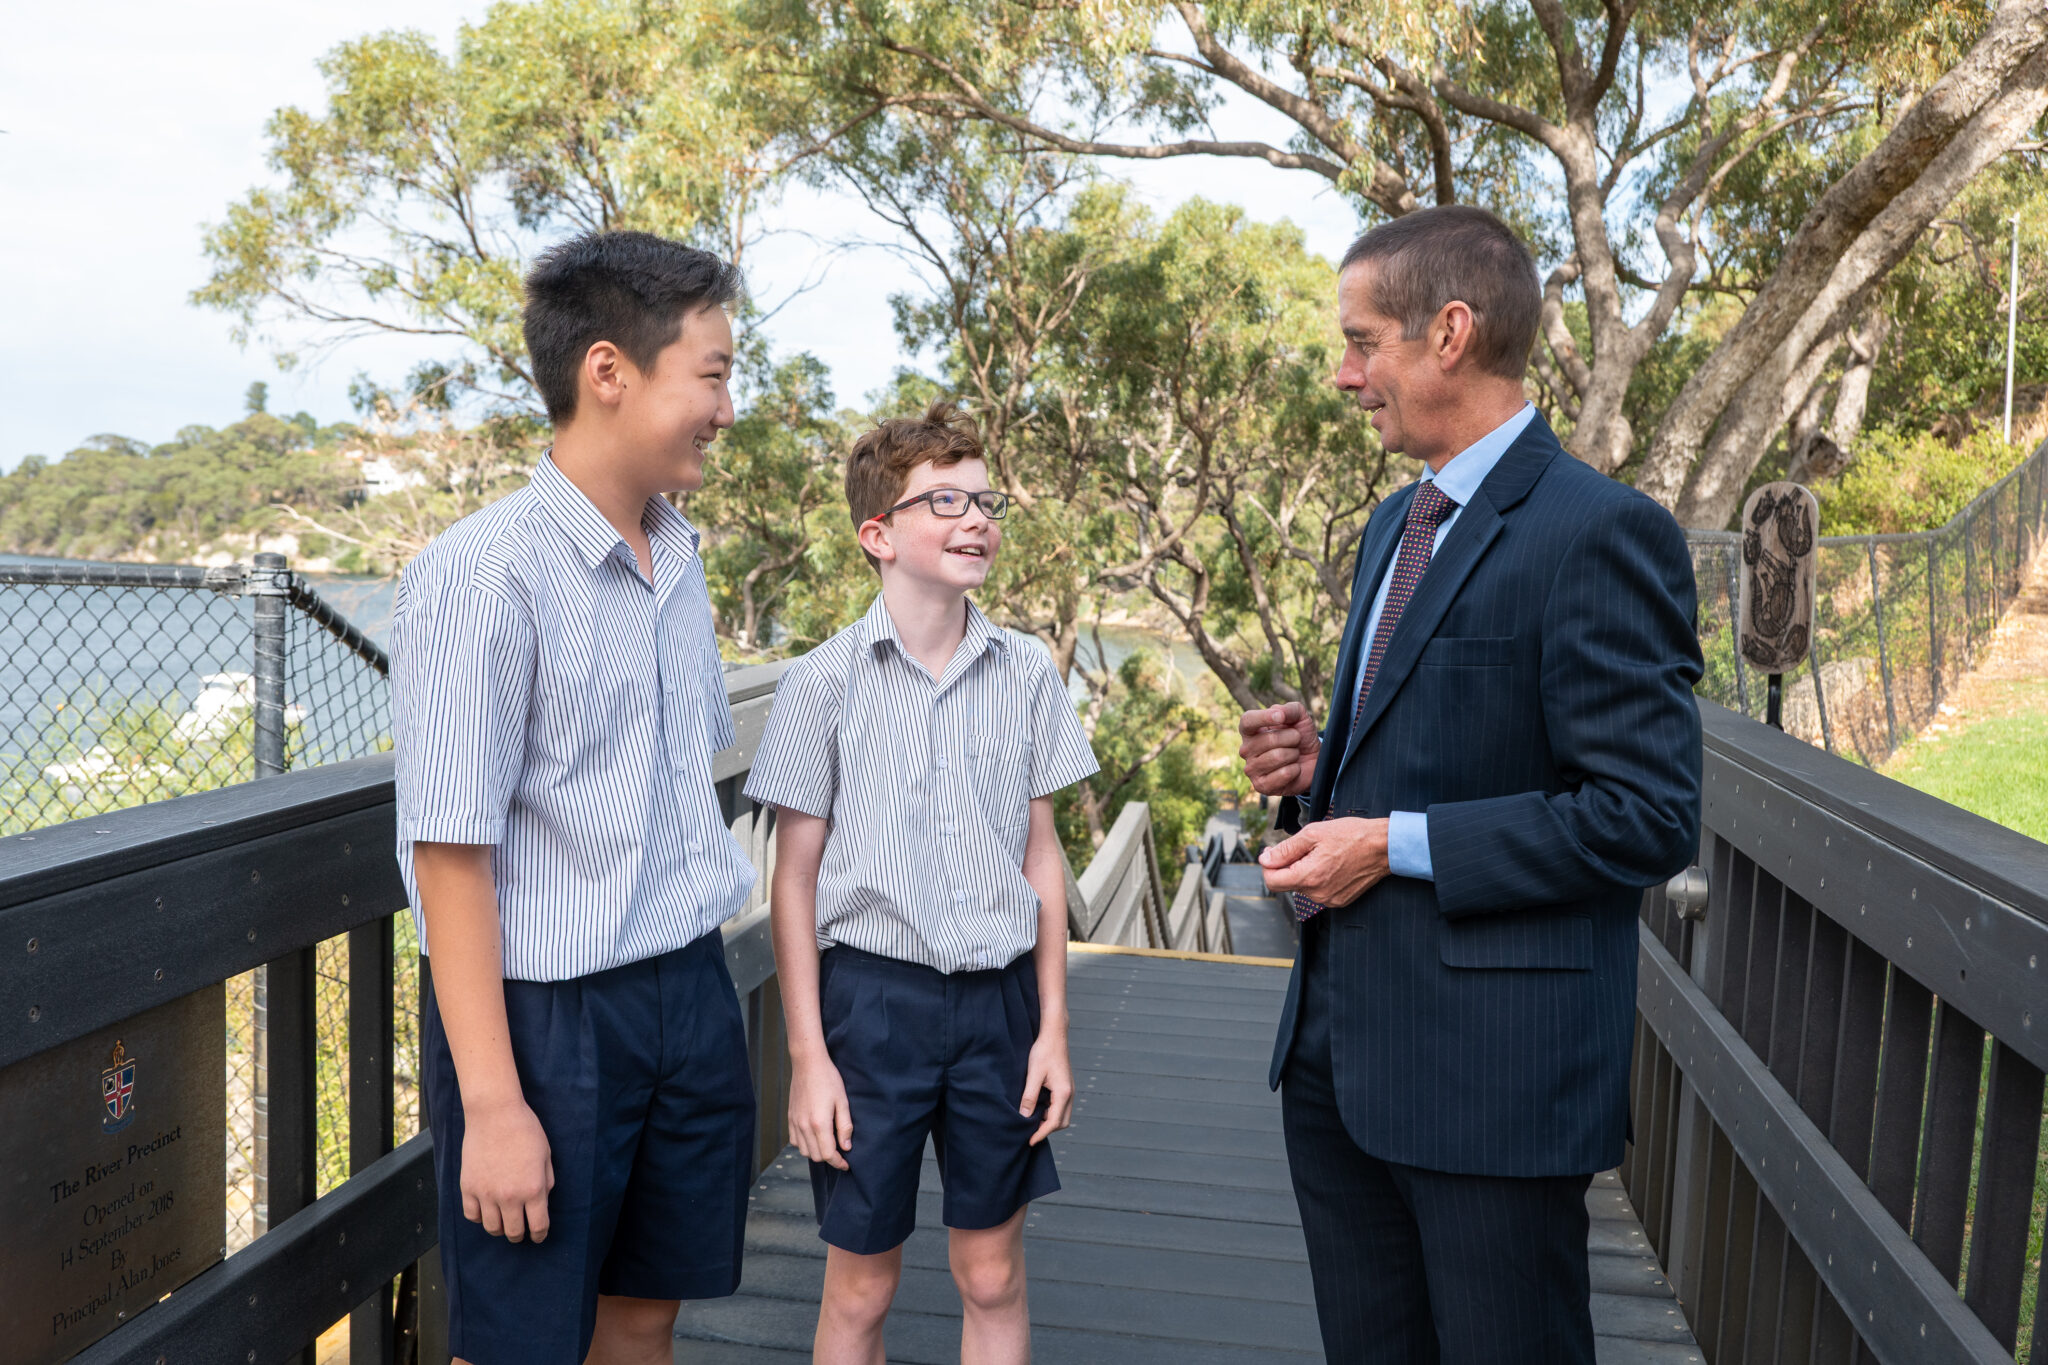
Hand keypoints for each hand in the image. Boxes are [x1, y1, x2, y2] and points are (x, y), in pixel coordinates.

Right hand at [460, 1096, 553, 1242]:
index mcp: (533, 1189)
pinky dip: (480, 1217)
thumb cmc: (525, 1130)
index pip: (538, 1226)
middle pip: (513, 1232)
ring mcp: (486, 1193)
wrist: (495, 1113)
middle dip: (519, 1235)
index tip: (538, 1235)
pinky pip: (472, 1215)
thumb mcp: (546, 1155)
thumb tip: (542, 1203)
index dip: (540, 1235)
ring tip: (503, 1221)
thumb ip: (546, 1182)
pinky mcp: (468, 1188)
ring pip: (491, 1228)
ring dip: (500, 1228)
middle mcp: (510, 1196)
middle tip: (520, 1231)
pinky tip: (486, 1210)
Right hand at [789, 1053, 853, 1170]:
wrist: (808, 1064)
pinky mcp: (790, 1118)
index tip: (846, 1164)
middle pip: (816, 1156)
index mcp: (819, 1123)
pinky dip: (805, 1144)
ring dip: (816, 1152)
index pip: (828, 1154)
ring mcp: (795, 1123)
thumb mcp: (843, 1101)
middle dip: (829, 1158)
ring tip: (828, 1144)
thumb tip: (846, 1147)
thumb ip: (845, 1126)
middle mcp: (804, 1126)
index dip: (838, 1162)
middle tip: (840, 1152)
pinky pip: (795, 1141)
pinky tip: (814, 1136)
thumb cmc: (828, 1080)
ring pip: (804, 1151)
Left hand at [1022, 1025, 1074, 1146]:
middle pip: (1061, 1122)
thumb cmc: (1044, 1052)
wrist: (1054, 1035)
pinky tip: (1037, 1109)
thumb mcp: (1033, 1074)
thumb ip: (1029, 1097)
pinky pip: (1060, 1107)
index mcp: (1063, 1093)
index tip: (1029, 1141)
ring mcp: (1069, 1090)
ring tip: (1031, 1122)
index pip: (1053, 1122)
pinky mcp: (1065, 1087)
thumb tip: (1024, 1116)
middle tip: (1028, 1132)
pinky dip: (1050, 1113)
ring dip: (1048, 1122)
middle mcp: (1069, 1094)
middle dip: (1046, 1130)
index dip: (1041, 1134)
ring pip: (1062, 1115)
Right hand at [1239, 703, 1319, 797]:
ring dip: (1294, 754)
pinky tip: (1293, 770)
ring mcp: (1251, 769)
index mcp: (1249, 731)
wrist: (1312, 761)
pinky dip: (1295, 770)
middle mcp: (1246, 749)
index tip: (1281, 717)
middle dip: (1292, 738)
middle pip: (1270, 739)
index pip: (1247, 721)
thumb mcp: (1299, 717)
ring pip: (1278, 756)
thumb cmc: (1300, 736)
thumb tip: (1278, 713)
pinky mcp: (1261, 786)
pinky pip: (1283, 774)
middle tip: (1295, 741)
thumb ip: (1290, 709)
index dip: (1264, 718)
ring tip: (1294, 755)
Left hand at [1258, 817, 1389, 907]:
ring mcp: (1330, 900)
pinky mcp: (1340, 901)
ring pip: (1302, 887)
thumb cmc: (1352, 836)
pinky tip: (1331, 864)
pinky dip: (1318, 878)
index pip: (1272, 881)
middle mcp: (1318, 894)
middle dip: (1288, 865)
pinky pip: (1318, 891)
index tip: (1273, 853)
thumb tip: (1266, 860)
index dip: (1268, 865)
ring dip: (1304, 871)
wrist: (1383, 847)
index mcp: (1309, 877)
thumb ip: (1285, 849)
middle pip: (1287, 883)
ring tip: (1322, 854)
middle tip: (1305, 847)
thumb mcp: (1313, 834)